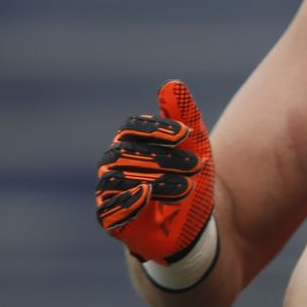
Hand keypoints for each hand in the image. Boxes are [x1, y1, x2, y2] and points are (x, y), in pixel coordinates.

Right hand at [97, 81, 216, 262]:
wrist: (196, 223)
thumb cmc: (191, 178)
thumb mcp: (195, 146)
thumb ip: (183, 115)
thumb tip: (172, 84)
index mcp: (130, 144)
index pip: (131, 129)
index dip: (155, 128)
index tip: (185, 133)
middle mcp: (114, 166)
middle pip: (127, 153)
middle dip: (165, 158)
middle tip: (198, 164)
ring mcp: (110, 193)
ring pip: (120, 180)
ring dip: (157, 180)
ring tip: (188, 186)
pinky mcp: (112, 220)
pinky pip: (109, 210)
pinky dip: (126, 202)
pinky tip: (147, 194)